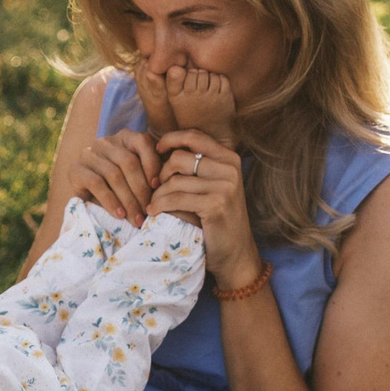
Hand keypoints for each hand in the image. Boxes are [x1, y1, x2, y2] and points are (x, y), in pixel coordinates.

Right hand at [64, 129, 162, 224]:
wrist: (88, 198)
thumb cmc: (121, 188)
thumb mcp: (138, 177)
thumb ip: (153, 173)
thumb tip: (169, 183)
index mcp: (124, 137)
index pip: (142, 142)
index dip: (153, 165)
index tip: (158, 188)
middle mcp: (105, 142)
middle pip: (128, 162)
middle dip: (141, 190)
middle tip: (149, 212)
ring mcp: (88, 154)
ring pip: (114, 174)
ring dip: (128, 200)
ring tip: (136, 219)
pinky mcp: (75, 170)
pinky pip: (97, 184)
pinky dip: (110, 201)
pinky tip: (119, 214)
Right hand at [134, 64, 238, 145]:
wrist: (210, 133)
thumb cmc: (189, 113)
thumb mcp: (174, 100)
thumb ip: (172, 81)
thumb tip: (166, 63)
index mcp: (176, 96)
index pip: (177, 71)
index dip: (181, 74)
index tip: (183, 83)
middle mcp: (191, 95)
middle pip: (195, 71)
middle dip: (196, 76)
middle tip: (197, 89)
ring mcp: (209, 95)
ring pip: (208, 73)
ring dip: (209, 79)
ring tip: (205, 91)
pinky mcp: (224, 96)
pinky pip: (221, 78)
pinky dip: (220, 82)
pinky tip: (215, 92)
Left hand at [148, 130, 259, 289]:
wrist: (235, 254)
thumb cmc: (217, 219)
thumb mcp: (213, 186)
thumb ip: (197, 167)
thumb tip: (163, 149)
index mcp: (229, 158)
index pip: (193, 136)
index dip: (170, 140)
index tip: (156, 151)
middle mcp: (229, 169)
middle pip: (179, 157)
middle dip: (161, 173)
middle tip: (155, 188)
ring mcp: (225, 186)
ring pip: (174, 179)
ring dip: (158, 193)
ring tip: (154, 203)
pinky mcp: (215, 205)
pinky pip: (175, 197)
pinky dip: (159, 204)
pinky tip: (154, 211)